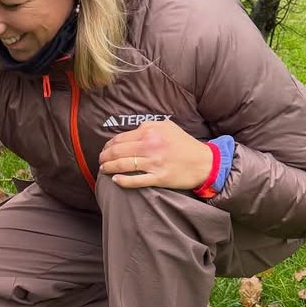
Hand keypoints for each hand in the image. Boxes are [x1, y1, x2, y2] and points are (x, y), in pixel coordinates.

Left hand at [98, 120, 212, 189]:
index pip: (120, 138)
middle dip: (104, 157)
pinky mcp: (159, 178)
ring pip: (123, 165)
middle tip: (100, 160)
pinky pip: (135, 180)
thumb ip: (148, 125)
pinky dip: (122, 181)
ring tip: (103, 170)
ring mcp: (154, 163)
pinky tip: (115, 180)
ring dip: (109, 168)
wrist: (205, 162)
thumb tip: (132, 130)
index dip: (108, 145)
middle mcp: (150, 146)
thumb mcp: (167, 126)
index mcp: (150, 131)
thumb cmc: (184, 144)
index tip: (105, 149)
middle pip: (118, 152)